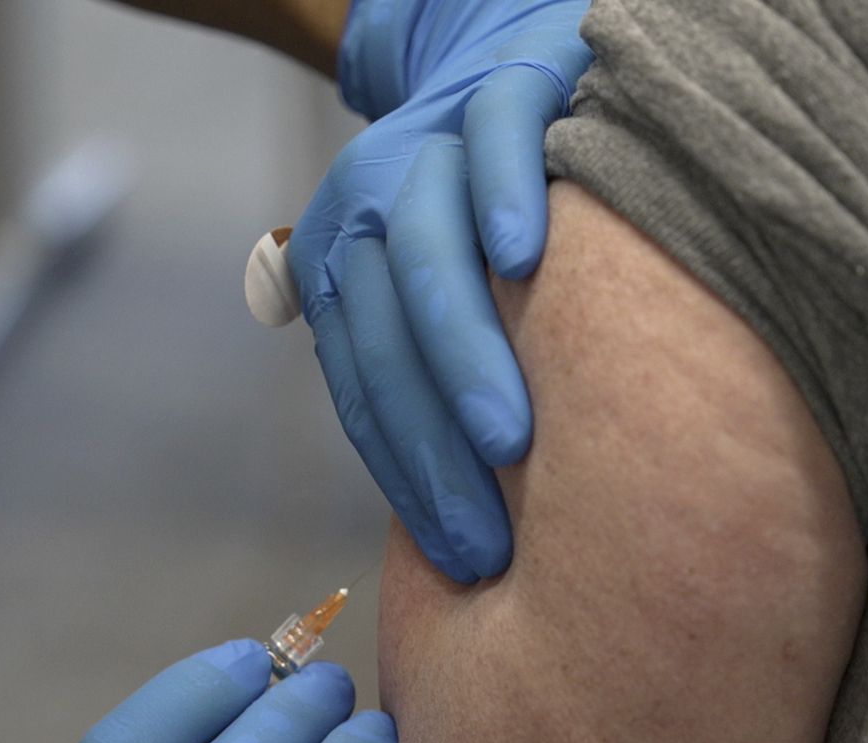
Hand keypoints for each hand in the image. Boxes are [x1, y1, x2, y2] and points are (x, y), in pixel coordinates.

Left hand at [287, 0, 591, 580]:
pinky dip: (504, 195)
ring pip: (424, 249)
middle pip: (385, 336)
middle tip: (491, 537)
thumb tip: (451, 510)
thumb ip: (424, 371)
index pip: (363, 389)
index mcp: (342, 267)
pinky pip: (494, 140)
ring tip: (511, 443)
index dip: (406, 479)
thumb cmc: (492, 216)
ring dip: (461, 348)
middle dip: (432, 447)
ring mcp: (431, 142)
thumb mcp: (440, 291)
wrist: (513, 58)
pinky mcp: (505, 85)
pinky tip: (525, 259)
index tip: (459, 560)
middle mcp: (368, 206)